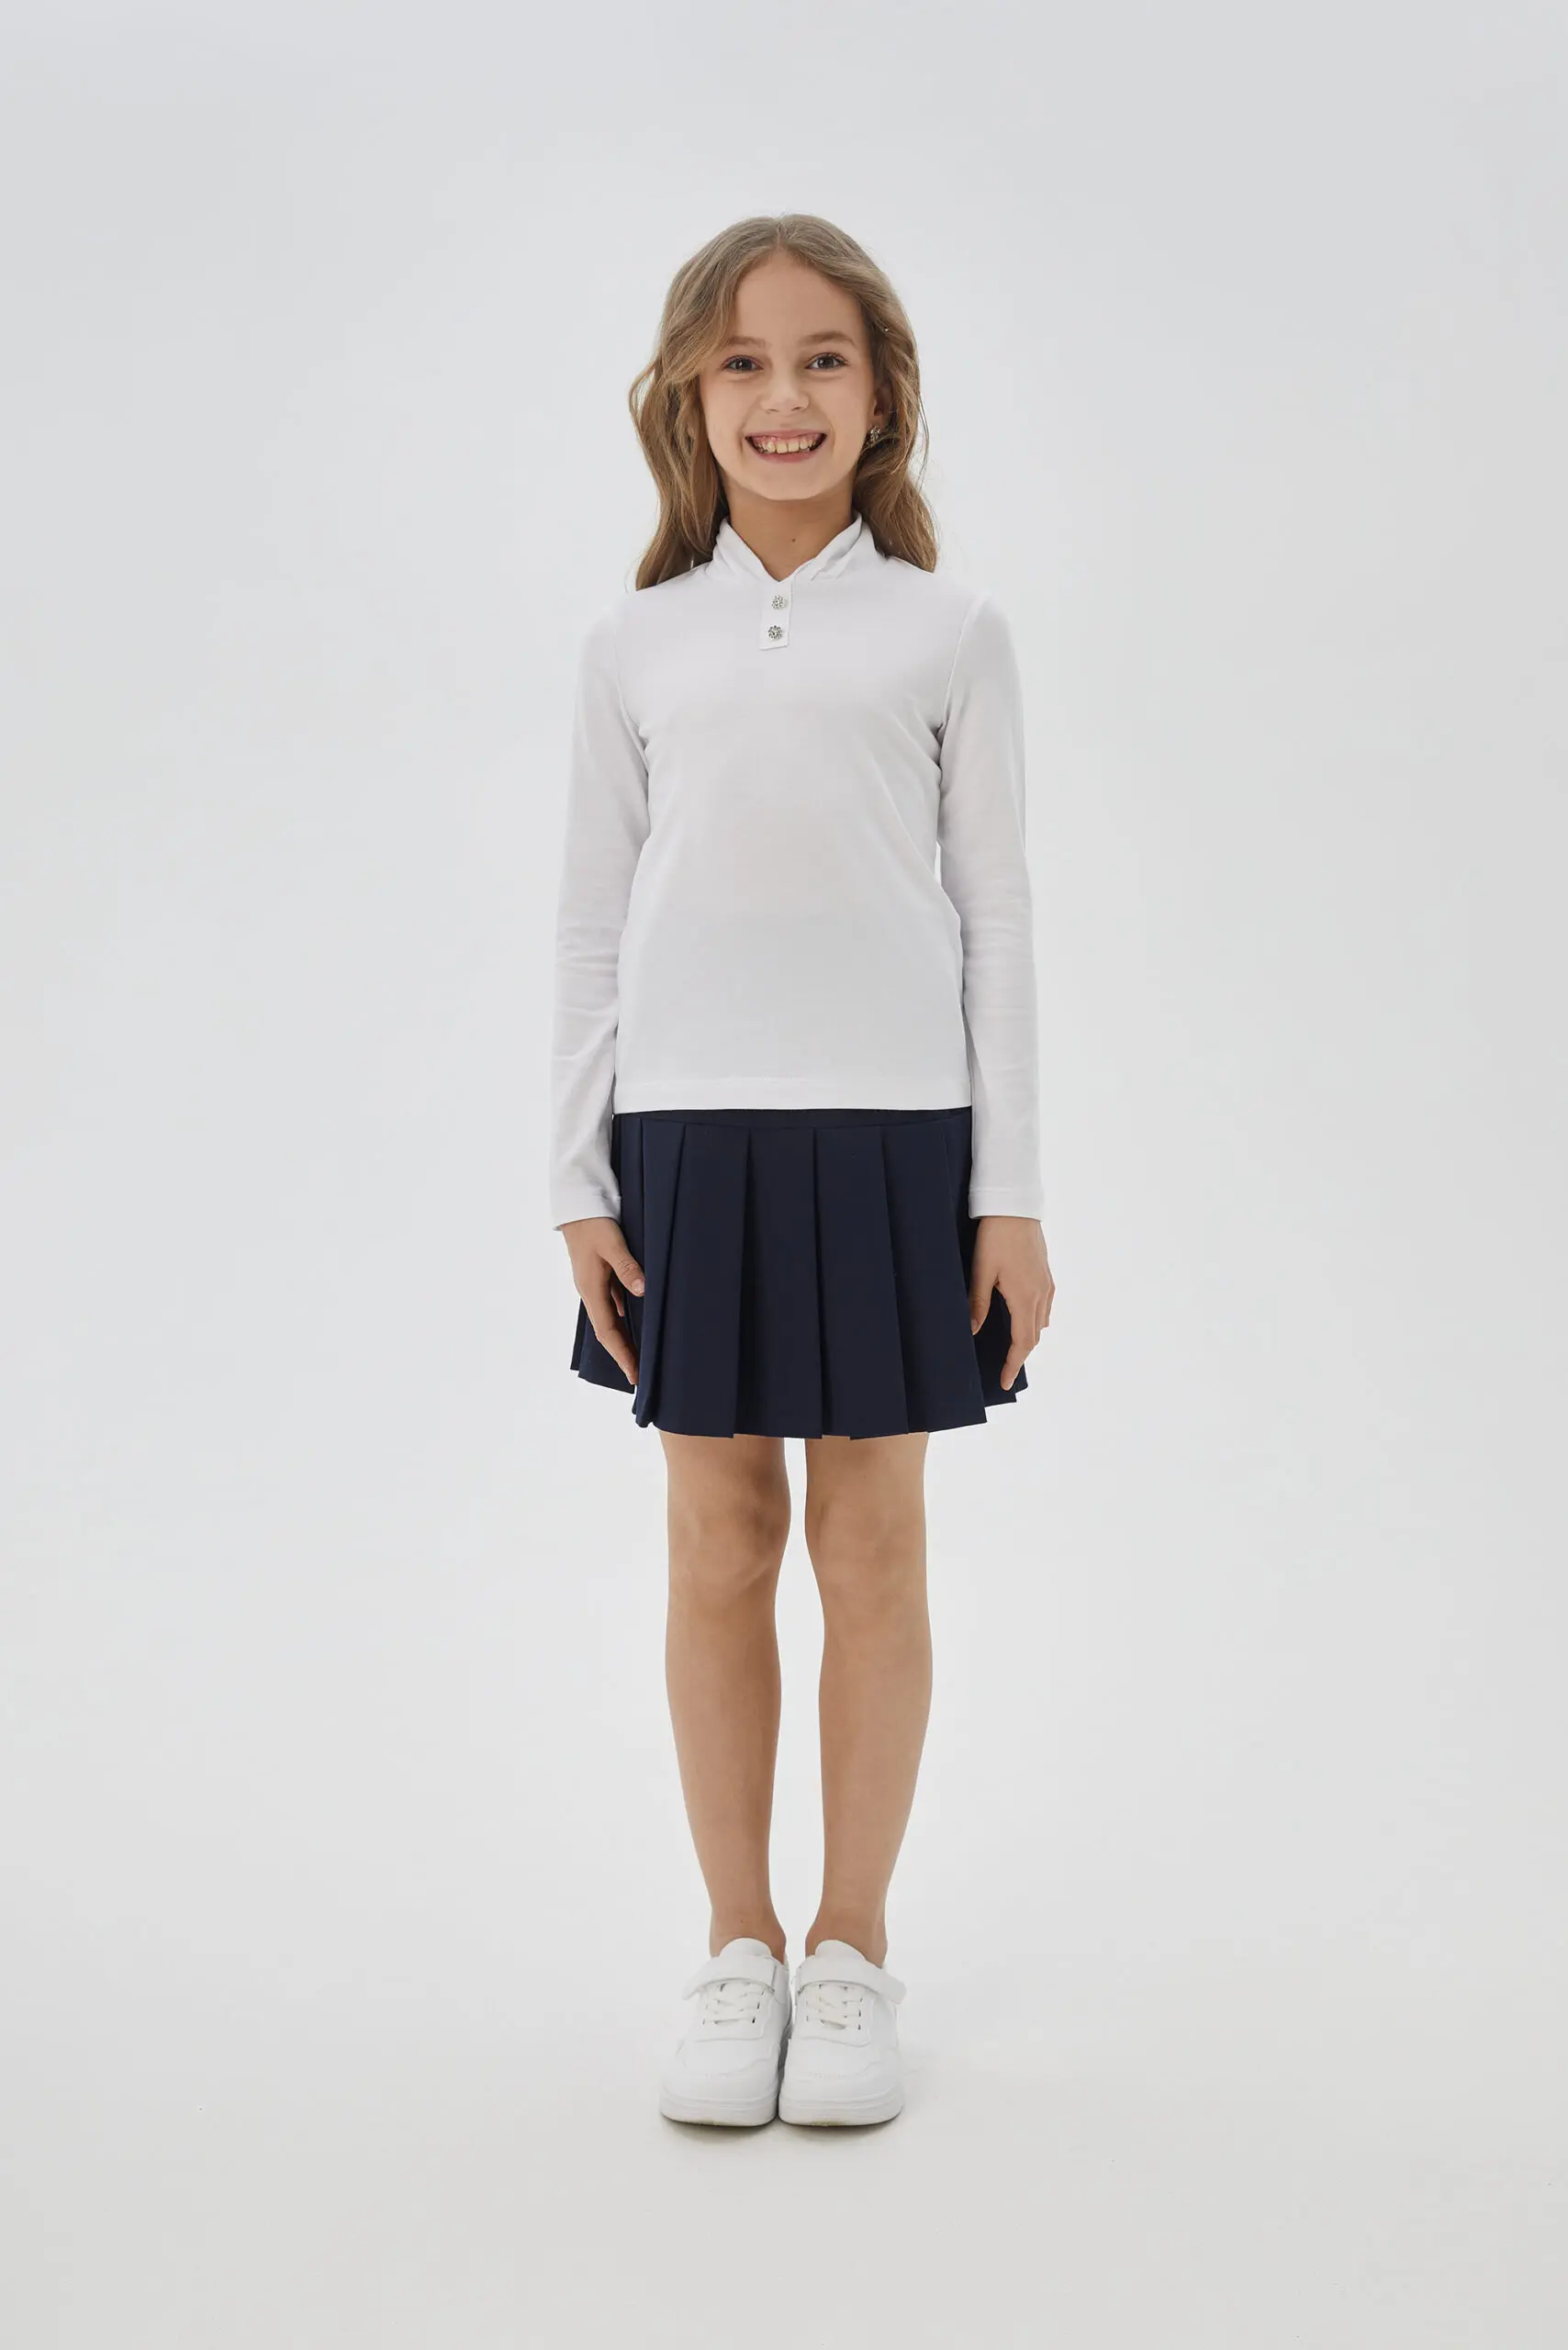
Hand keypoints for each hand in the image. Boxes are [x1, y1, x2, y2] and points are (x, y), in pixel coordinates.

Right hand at [561, 1216, 644, 1387]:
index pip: (608, 1332)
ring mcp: (593, 1284)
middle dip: (622, 1353)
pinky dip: (622, 1318)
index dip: (621, 1354)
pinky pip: (611, 1304)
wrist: (577, 1205)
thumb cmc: (594, 1223)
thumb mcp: (612, 1243)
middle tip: (638, 1374)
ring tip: (637, 1354)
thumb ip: (627, 1267)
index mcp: (591, 1289)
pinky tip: (633, 1321)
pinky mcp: (598, 1275)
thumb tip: (642, 1291)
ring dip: (622, 1338)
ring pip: (609, 1319)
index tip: (634, 1375)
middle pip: (607, 1331)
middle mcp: (590, 1291)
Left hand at [968, 1216, 1054, 1391]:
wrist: (1015, 1207)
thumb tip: (972, 1331)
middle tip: (1006, 1371)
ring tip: (1013, 1350)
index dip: (1013, 1364)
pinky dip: (1035, 1322)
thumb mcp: (981, 1271)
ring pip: (1041, 1323)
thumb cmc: (995, 1237)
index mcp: (1025, 1297)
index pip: (1022, 1342)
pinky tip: (1023, 1321)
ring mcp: (1047, 1284)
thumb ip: (977, 1303)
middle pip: (1034, 1336)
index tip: (1005, 1382)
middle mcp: (1041, 1294)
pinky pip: (1044, 1307)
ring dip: (1029, 1339)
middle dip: (1021, 1356)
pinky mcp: (1046, 1275)